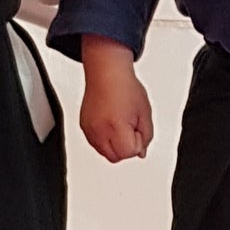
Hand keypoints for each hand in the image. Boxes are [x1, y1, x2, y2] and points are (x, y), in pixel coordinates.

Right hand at [80, 35, 152, 160]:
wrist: (107, 72)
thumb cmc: (125, 87)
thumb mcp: (145, 112)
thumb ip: (146, 135)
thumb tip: (141, 152)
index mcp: (116, 126)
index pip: (129, 153)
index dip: (137, 143)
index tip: (137, 129)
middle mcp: (99, 130)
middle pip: (116, 157)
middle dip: (126, 147)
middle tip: (130, 127)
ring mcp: (89, 129)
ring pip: (104, 153)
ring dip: (115, 145)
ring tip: (120, 123)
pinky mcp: (83, 126)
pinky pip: (95, 143)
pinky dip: (105, 139)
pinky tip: (111, 124)